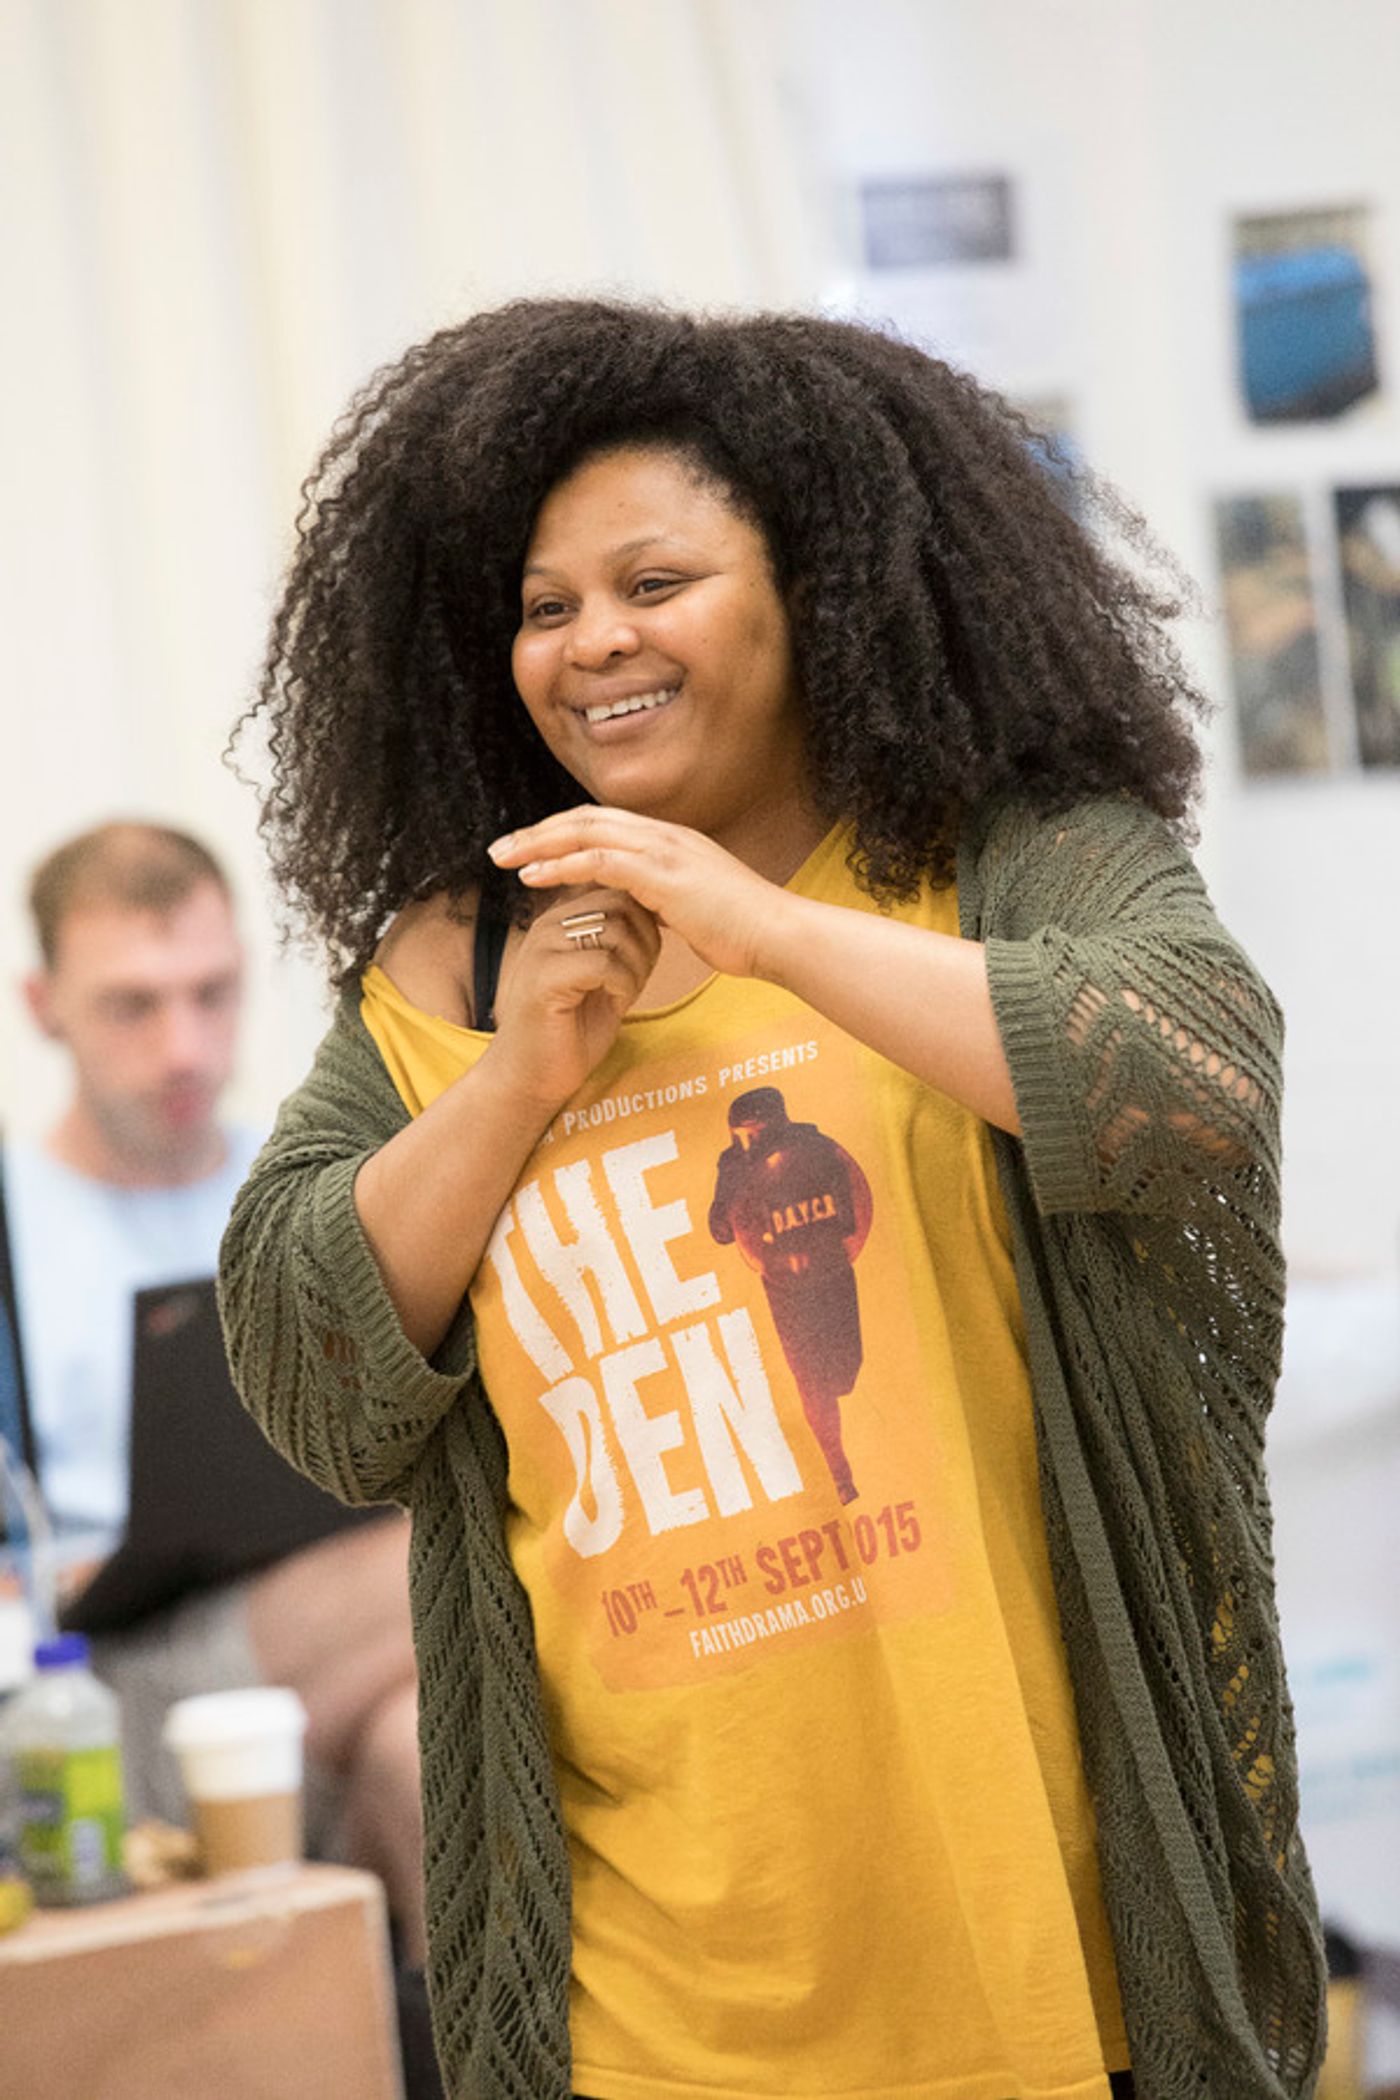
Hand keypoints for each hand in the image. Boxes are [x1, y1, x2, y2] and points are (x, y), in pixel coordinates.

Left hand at [488, 807, 787, 978]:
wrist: (779, 936)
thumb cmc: (744, 931)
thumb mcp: (696, 908)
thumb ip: (666, 899)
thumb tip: (644, 907)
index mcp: (672, 840)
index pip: (605, 823)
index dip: (563, 833)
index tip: (531, 850)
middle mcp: (664, 835)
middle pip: (586, 818)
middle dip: (539, 832)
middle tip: (500, 849)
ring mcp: (664, 850)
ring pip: (585, 832)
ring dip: (538, 844)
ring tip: (503, 859)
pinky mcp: (662, 874)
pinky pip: (598, 861)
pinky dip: (561, 866)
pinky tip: (534, 878)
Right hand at [488, 884, 660, 1113]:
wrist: (530, 1077)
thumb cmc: (571, 1031)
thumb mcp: (602, 978)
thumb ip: (620, 944)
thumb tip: (657, 914)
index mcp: (560, 919)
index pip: (618, 891)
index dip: (646, 923)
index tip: (644, 961)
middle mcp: (548, 925)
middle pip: (620, 903)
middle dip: (646, 940)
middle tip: (640, 977)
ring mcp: (543, 949)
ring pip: (615, 930)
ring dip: (637, 965)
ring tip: (627, 992)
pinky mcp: (544, 978)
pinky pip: (604, 963)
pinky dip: (624, 984)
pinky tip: (618, 1004)